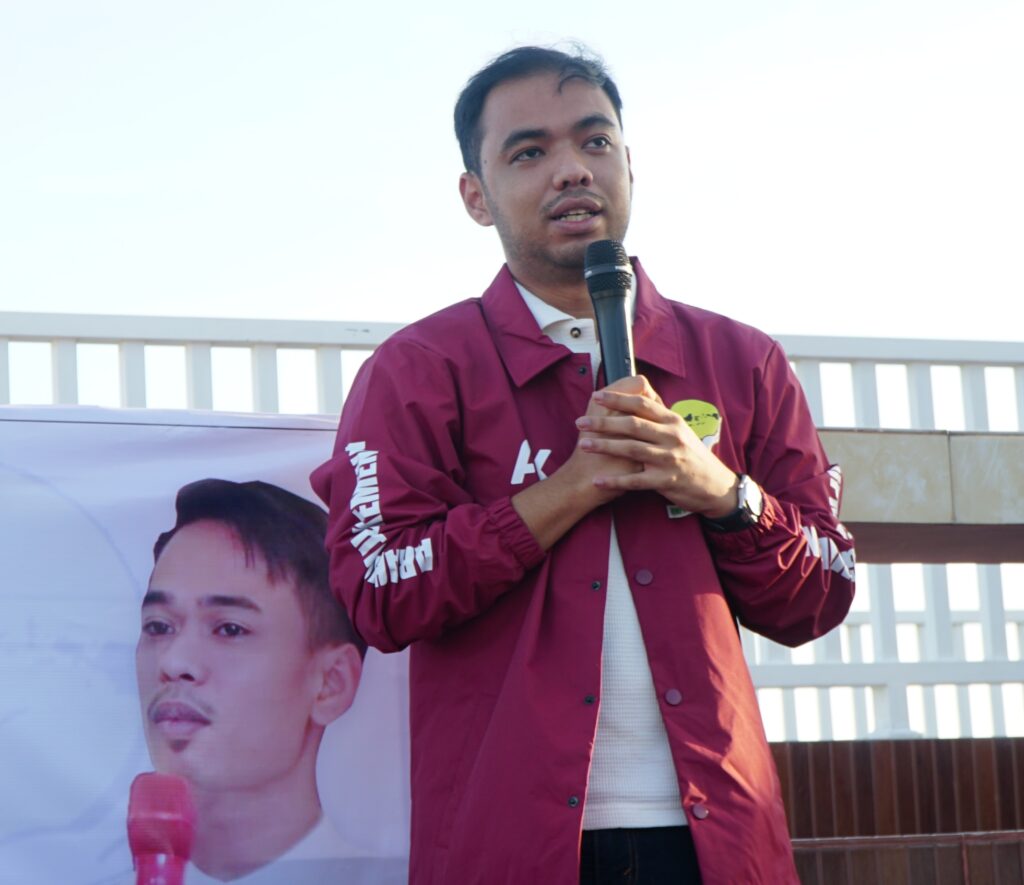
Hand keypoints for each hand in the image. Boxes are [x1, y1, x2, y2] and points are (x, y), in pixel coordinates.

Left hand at [574, 375, 738, 516]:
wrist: (715, 485)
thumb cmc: (692, 456)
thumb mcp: (680, 430)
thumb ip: (659, 416)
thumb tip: (639, 393)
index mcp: (672, 421)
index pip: (642, 404)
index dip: (618, 399)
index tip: (596, 396)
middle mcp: (671, 437)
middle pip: (632, 425)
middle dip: (603, 423)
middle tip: (581, 422)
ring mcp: (669, 459)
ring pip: (632, 450)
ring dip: (605, 447)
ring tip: (584, 445)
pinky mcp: (666, 481)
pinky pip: (636, 481)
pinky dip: (615, 481)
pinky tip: (598, 481)